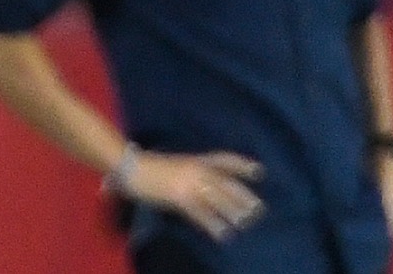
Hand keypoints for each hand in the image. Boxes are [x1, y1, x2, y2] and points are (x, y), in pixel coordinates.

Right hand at [112, 148, 265, 240]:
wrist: (132, 167)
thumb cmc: (149, 165)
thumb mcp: (175, 164)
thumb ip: (190, 171)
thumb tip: (204, 182)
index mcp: (195, 159)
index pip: (224, 159)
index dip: (242, 165)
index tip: (260, 171)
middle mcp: (196, 169)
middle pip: (225, 183)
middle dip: (242, 196)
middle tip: (259, 208)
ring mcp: (188, 183)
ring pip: (217, 198)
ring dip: (232, 211)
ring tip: (245, 222)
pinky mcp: (179, 198)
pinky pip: (201, 213)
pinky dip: (213, 224)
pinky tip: (223, 233)